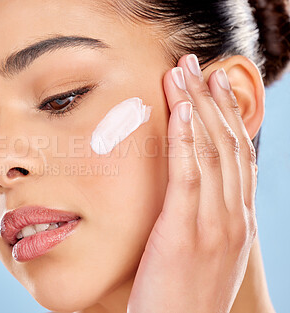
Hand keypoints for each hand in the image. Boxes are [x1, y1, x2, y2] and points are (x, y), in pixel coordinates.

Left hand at [127, 54, 257, 312]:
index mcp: (237, 221)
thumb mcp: (204, 252)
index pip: (237, 156)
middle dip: (211, 100)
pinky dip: (187, 138)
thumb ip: (205, 218)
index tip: (213, 86)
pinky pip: (188, 174)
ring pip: (210, 151)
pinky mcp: (185, 232)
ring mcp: (213, 224)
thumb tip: (194, 189)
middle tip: (197, 66)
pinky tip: (182, 110)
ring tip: (183, 73)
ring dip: (197, 107)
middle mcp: (232, 217)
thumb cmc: (184, 294)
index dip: (227, 117)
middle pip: (226, 145)